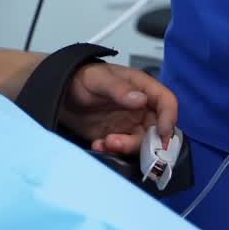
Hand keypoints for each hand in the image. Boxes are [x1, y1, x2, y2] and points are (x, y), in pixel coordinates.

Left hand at [59, 61, 177, 157]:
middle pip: (158, 130)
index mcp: (141, 87)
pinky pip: (126, 151)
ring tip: (106, 143)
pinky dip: (114, 152)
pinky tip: (98, 145)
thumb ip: (118, 88)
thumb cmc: (79, 77)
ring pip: (143, 144)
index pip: (166, 101)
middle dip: (144, 142)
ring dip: (127, 148)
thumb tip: (141, 99)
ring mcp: (131, 124)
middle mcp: (141, 108)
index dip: (169, 117)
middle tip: (122, 143)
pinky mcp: (120, 137)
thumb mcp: (97, 79)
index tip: (161, 132)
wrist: (59, 93)